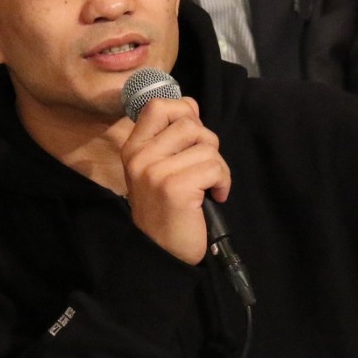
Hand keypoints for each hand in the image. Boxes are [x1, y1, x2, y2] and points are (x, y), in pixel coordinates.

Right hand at [121, 96, 230, 263]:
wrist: (161, 253)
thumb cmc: (166, 210)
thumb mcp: (160, 168)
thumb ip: (172, 137)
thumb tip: (191, 104)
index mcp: (134, 148)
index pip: (158, 106)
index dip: (184, 112)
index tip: (192, 137)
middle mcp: (140, 156)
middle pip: (190, 123)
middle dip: (207, 144)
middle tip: (203, 168)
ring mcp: (155, 172)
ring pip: (206, 145)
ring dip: (218, 166)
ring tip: (208, 186)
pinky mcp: (175, 187)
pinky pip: (215, 167)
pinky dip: (223, 182)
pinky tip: (215, 196)